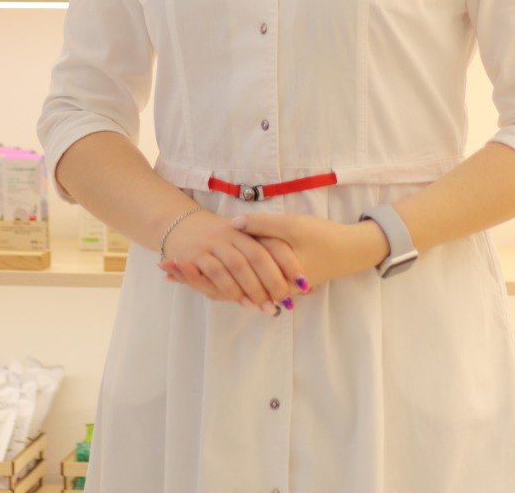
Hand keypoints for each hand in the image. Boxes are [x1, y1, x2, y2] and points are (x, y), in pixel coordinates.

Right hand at [157, 208, 307, 314]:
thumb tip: (303, 285)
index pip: (273, 243)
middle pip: (257, 255)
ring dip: (253, 288)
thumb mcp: (244, 240)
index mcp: (248, 228)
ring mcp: (214, 243)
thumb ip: (266, 256)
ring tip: (265, 307)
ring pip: (237, 265)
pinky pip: (215, 272)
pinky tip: (241, 301)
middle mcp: (232, 233)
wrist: (181, 225)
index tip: (304, 282)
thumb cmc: (221, 239)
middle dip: (273, 280)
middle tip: (285, 301)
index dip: (289, 262)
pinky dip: (230, 288)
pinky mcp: (196, 255)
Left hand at [162, 211, 380, 304]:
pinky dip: (221, 278)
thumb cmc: (322, 237)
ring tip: (176, 273)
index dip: (197, 271)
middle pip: (222, 289)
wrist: (350, 251)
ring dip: (203, 279)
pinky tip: (206, 272)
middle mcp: (267, 288)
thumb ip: (261, 226)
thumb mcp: (292, 226)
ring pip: (230, 288)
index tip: (172, 263)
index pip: (224, 281)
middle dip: (193, 278)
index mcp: (268, 278)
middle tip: (165, 270)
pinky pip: (241, 285)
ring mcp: (271, 287)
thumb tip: (231, 225)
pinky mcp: (274, 281)